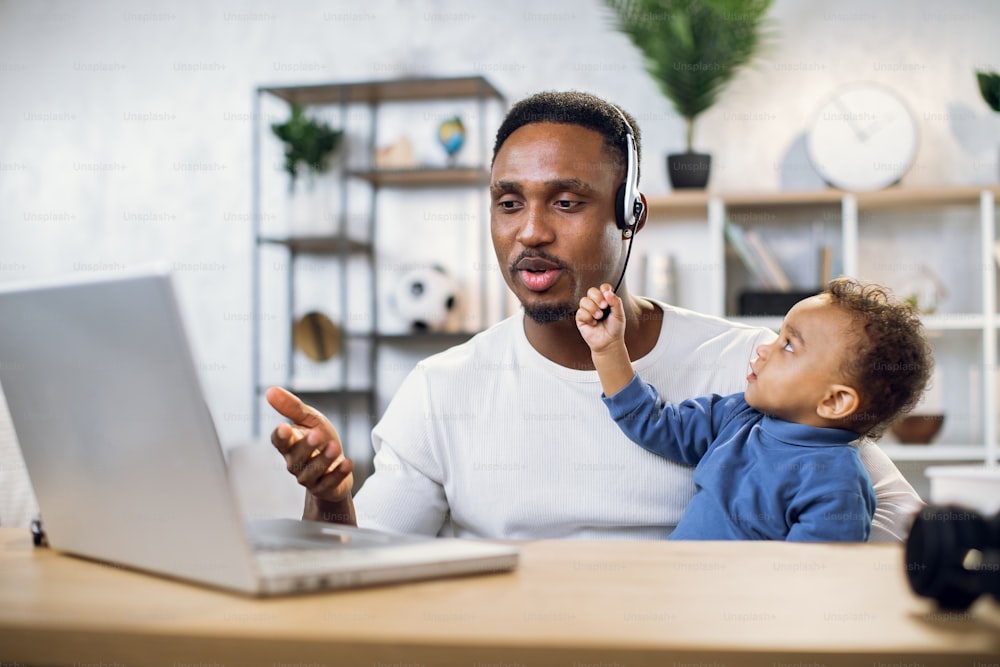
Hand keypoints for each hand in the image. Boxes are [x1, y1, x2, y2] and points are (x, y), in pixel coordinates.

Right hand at [267, 386, 354, 512]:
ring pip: (312, 471)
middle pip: (296, 457)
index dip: (280, 436)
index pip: (279, 442)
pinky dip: (338, 474)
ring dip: (324, 459)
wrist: (336, 464)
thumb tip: (270, 390)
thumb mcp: (309, 420)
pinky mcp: (324, 488)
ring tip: (335, 447)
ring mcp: (308, 477)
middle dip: (306, 446)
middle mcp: (295, 463)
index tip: (284, 427)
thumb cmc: (319, 438)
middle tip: (317, 434)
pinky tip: (347, 463)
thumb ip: (292, 407)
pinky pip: (329, 482)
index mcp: (289, 445)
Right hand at [576, 283, 625, 353]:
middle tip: (604, 306)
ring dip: (593, 308)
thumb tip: (608, 292)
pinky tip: (593, 323)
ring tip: (599, 317)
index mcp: (606, 300)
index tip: (608, 295)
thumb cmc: (615, 329)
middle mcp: (595, 303)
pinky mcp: (580, 318)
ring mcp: (587, 310)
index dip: (605, 289)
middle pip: (591, 291)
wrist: (609, 342)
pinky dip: (588, 317)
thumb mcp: (619, 314)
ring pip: (584, 300)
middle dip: (597, 297)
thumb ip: (616, 302)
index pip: (603, 288)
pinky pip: (580, 312)